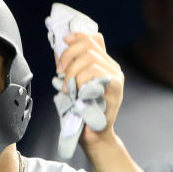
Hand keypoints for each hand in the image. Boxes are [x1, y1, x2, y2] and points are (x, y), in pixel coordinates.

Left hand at [56, 32, 124, 152]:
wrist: (92, 135)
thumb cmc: (81, 111)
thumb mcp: (71, 85)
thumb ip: (67, 67)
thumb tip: (56, 48)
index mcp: (103, 64)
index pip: (94, 39)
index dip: (78, 36)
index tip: (64, 41)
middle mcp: (112, 67)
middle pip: (88, 46)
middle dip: (68, 56)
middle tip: (60, 73)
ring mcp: (116, 76)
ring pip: (90, 59)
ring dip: (72, 73)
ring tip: (68, 89)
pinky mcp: (116, 86)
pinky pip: (94, 72)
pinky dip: (80, 81)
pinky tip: (77, 93)